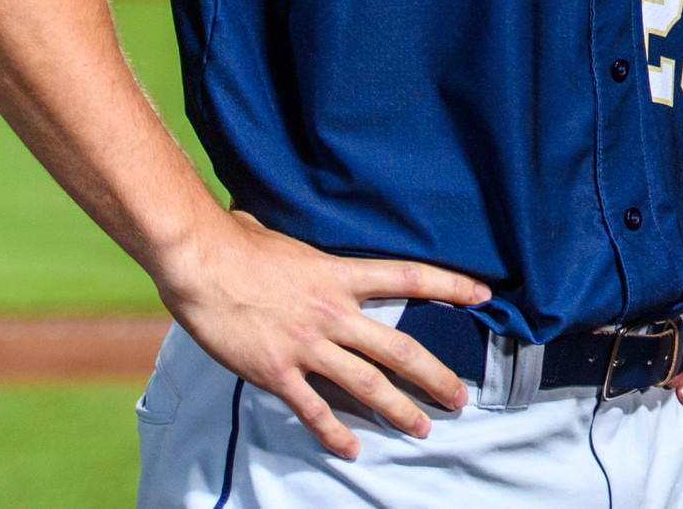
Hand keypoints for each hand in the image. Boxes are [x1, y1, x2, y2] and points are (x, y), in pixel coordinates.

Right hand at [154, 209, 491, 458]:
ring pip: (366, 384)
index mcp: (340, 274)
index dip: (450, 286)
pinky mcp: (277, 371)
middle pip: (398, 347)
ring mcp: (306, 344)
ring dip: (397, 409)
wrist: (199, 262)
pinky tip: (351, 448)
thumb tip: (303, 233)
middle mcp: (332, 311)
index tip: (483, 294)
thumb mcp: (288, 238)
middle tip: (460, 398)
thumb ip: (308, 248)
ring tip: (421, 427)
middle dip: (434, 376)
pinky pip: (313, 409)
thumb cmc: (238, 242)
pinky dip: (334, 432)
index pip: (409, 277)